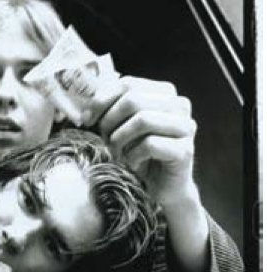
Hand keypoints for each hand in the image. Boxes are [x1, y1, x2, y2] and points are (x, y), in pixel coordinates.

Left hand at [94, 76, 196, 208]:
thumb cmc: (140, 155)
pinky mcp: (185, 150)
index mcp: (164, 92)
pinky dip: (133, 155)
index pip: (128, 84)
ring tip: (118, 153)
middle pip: (134, 100)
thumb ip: (111, 109)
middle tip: (104, 140)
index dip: (103, 100)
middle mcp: (179, 105)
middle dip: (111, 121)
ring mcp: (186, 127)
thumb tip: (86, 107)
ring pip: (143, 120)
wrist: (161, 188)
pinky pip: (150, 144)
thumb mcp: (123, 127)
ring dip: (121, 139)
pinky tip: (133, 164)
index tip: (87, 120)